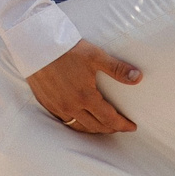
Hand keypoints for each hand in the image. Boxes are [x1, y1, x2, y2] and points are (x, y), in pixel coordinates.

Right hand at [28, 39, 142, 134]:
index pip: (109, 118)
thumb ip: (117, 69)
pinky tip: (80, 119)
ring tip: (102, 126)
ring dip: (93, 129)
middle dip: (110, 128)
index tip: (132, 126)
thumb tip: (138, 77)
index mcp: (86, 97)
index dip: (122, 125)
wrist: (36, 46)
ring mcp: (57, 107)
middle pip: (95, 126)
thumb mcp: (95, 56)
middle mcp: (71, 106)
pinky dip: (76, 124)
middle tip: (120, 126)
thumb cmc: (66, 49)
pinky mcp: (47, 103)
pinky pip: (65, 121)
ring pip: (79, 127)